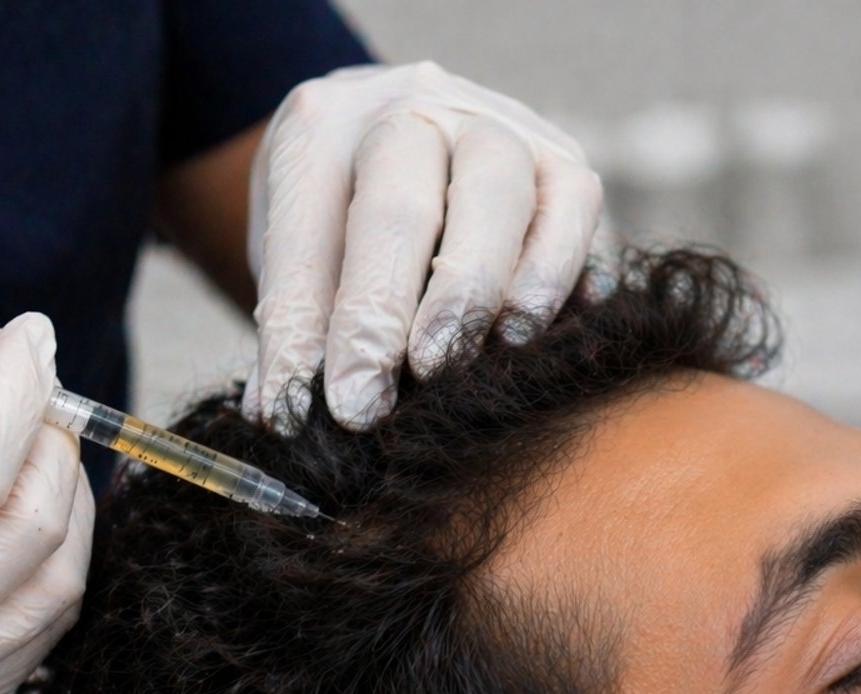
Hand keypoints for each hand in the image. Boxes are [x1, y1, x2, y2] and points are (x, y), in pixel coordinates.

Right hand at [0, 284, 92, 693]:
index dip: (18, 391)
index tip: (29, 332)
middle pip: (33, 530)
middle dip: (50, 435)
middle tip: (22, 381)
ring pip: (58, 588)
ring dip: (65, 497)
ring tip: (19, 440)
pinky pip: (41, 634)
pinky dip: (53, 561)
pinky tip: (13, 510)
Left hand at [244, 61, 602, 426]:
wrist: (399, 132)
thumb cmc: (341, 211)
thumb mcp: (297, 253)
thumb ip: (296, 327)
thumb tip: (286, 415)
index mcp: (320, 129)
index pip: (307, 236)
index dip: (309, 332)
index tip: (312, 413)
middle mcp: (410, 110)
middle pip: (401, 207)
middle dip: (385, 316)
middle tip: (377, 402)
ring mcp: (494, 126)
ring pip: (498, 195)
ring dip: (482, 294)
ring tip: (462, 368)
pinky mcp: (562, 158)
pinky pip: (574, 209)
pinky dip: (558, 276)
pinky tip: (536, 334)